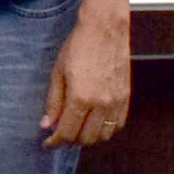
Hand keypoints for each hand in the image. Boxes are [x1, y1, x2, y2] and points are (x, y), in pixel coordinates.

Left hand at [42, 0, 130, 146]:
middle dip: (71, 140)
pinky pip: (118, 125)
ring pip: (104, 135)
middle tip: (60, 135)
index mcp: (81, 98)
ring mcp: (117, 102)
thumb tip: (47, 124)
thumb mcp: (57, 73)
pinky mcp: (126, 97)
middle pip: (86, 138)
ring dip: (89, 137)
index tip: (48, 143)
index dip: (56, 141)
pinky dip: (106, 130)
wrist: (105, 30)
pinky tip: (94, 123)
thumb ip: (53, 102)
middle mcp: (102, 104)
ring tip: (76, 129)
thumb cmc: (78, 47)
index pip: (67, 132)